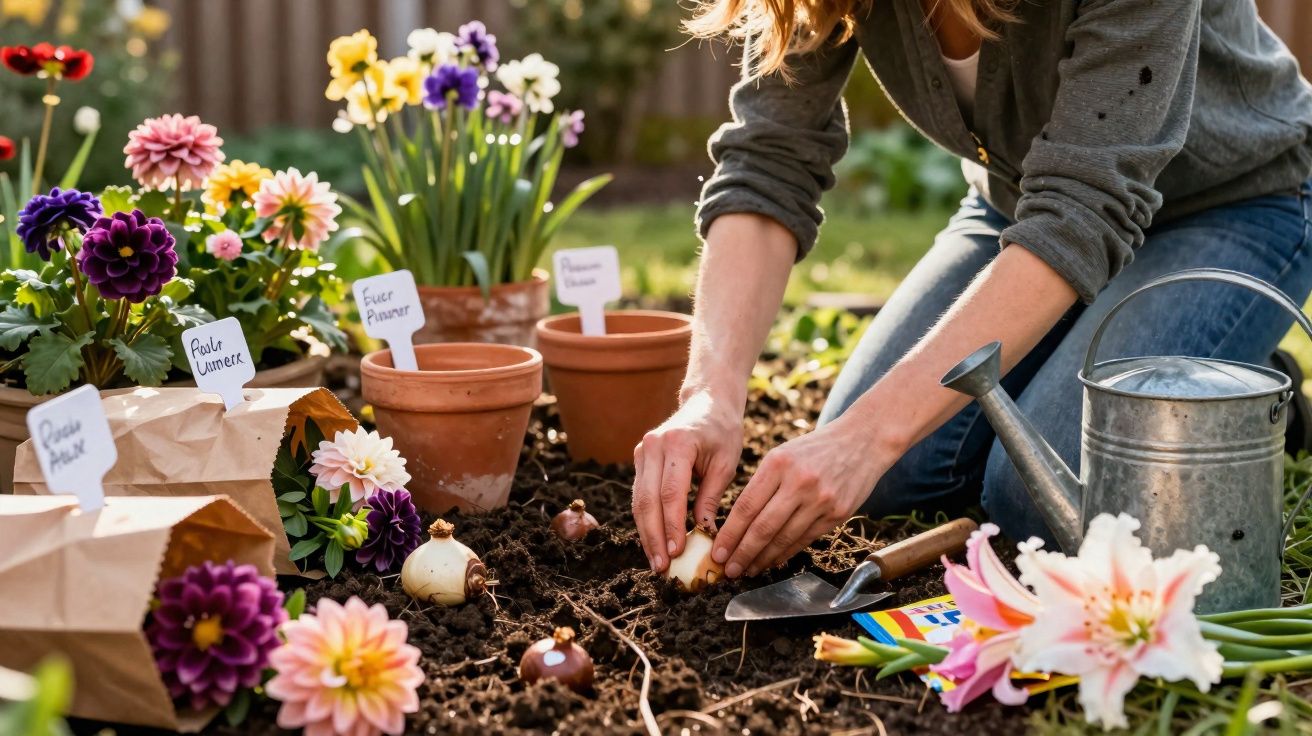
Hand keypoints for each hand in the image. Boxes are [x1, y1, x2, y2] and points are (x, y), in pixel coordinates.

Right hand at [632, 389, 743, 571]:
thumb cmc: (722, 432)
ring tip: (656, 562)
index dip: (671, 525)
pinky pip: (640, 495)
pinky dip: (646, 520)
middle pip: (647, 500)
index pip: (670, 492)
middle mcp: (652, 446)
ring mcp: (642, 451)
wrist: (707, 402)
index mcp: (677, 443)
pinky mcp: (640, 459)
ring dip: (646, 533)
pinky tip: (654, 542)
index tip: (676, 552)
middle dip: (653, 536)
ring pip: (638, 501)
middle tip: (661, 567)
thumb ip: (711, 497)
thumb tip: (703, 535)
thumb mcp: (725, 463)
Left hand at [711, 417, 892, 578]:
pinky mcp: (837, 513)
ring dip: (762, 559)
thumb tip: (737, 525)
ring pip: (784, 538)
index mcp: (778, 464)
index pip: (746, 507)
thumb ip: (762, 485)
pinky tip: (772, 562)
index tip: (717, 552)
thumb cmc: (815, 450)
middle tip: (728, 570)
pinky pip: (805, 540)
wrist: (863, 441)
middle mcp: (799, 482)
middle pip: (762, 527)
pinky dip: (786, 554)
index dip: (729, 534)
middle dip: (742, 554)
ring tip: (748, 570)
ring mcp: (820, 500)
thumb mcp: (782, 455)